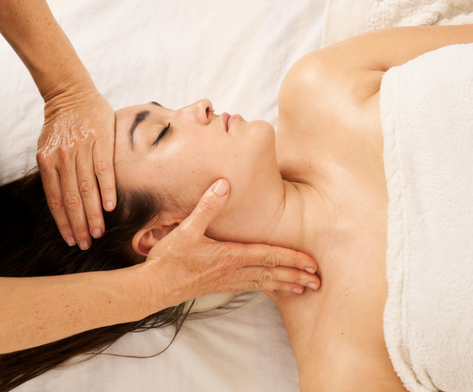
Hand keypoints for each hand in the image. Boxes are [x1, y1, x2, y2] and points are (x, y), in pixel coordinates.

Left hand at [37, 86, 115, 249]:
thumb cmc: (60, 124)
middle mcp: (62, 158)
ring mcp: (81, 150)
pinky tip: (110, 208)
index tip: (71, 240)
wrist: (71, 93)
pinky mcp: (100, 142)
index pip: (55, 200)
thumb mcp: (47, 147)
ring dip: (93, 214)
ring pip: (87, 189)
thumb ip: (54, 172)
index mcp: (46, 162)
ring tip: (99, 233)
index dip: (63, 223)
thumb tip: (62, 201)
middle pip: (71, 199)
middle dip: (79, 225)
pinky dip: (107, 190)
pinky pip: (104, 171)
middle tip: (86, 245)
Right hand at [141, 179, 320, 308]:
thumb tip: (224, 183)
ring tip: (303, 289)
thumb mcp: (186, 229)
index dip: (292, 259)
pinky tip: (272, 287)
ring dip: (285, 285)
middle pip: (272, 274)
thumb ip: (207, 206)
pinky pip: (251, 287)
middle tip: (318, 282)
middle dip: (296, 277)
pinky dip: (267, 287)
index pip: (268, 257)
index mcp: (230, 256)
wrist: (154, 288)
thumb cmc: (169, 260)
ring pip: (264, 283)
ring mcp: (227, 281)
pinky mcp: (220, 286)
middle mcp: (233, 271)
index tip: (311, 264)